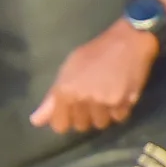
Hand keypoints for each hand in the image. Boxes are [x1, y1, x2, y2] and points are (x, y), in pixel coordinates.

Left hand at [31, 20, 157, 132]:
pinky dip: (120, 110)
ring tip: (108, 97)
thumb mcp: (69, 69)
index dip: (66, 119)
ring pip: (101, 124)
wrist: (128, 40)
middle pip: (81, 126)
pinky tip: (121, 95)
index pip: (60, 126)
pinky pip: (119, 118)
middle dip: (86, 116)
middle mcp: (82, 99)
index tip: (73, 110)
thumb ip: (52, 97)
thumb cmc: (95, 52)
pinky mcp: (123, 102)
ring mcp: (103, 102)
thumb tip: (36, 121)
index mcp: (65, 90)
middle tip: (93, 99)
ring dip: (104, 114)